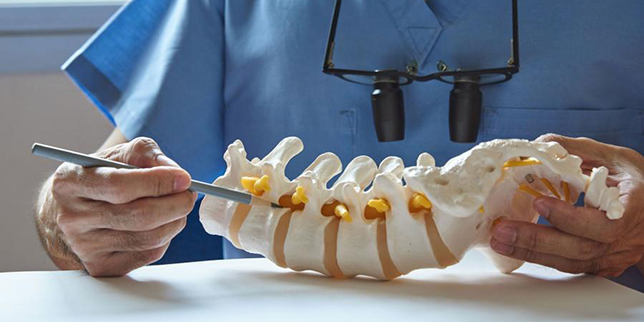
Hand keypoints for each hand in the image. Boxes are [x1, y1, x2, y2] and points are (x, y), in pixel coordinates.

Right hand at [51, 137, 196, 276]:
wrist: (66, 214)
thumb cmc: (96, 179)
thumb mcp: (113, 155)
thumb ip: (144, 153)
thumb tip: (174, 171)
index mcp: (70, 182)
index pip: (119, 185)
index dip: (158, 182)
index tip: (184, 178)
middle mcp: (72, 218)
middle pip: (139, 216)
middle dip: (176, 204)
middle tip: (189, 195)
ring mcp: (84, 246)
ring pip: (149, 238)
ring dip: (175, 221)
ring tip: (178, 208)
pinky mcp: (101, 266)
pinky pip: (148, 254)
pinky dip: (165, 238)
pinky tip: (160, 225)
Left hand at [490, 134, 643, 276]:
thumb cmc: (636, 181)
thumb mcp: (614, 158)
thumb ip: (577, 150)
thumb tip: (538, 145)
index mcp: (633, 208)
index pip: (604, 223)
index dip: (570, 217)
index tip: (540, 203)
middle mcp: (624, 239)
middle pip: (579, 248)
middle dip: (536, 239)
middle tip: (503, 229)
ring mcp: (611, 256)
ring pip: (570, 261)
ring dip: (530, 252)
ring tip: (499, 240)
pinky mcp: (598, 265)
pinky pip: (567, 265)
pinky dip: (539, 257)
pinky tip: (515, 248)